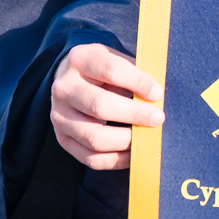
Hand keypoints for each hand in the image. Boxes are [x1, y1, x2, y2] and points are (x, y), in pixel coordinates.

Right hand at [50, 43, 163, 170]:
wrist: (69, 81)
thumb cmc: (101, 71)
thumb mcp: (114, 59)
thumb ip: (134, 73)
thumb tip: (158, 95)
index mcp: (80, 59)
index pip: (111, 70)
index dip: (138, 82)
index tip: (157, 94)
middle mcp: (64, 88)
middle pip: (100, 105)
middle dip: (134, 114)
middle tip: (158, 118)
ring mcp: (59, 116)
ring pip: (94, 137)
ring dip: (126, 141)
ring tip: (145, 137)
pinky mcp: (62, 139)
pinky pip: (91, 158)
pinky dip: (116, 160)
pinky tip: (132, 153)